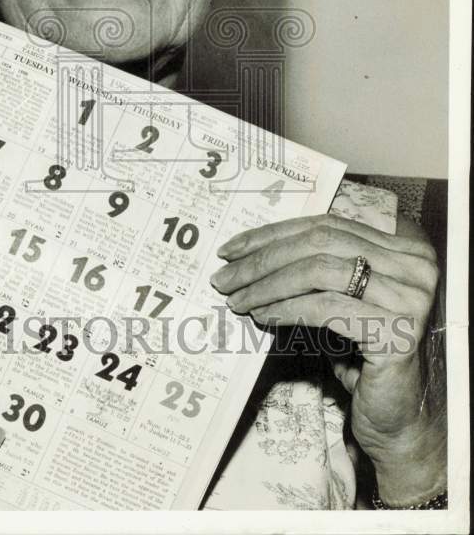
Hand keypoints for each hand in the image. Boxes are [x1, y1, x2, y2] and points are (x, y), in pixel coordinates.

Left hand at [210, 212, 445, 503]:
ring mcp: (410, 298)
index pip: (325, 225)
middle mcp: (415, 265)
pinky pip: (324, 309)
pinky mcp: (397, 332)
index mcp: (403, 246)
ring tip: (237, 300)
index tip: (232, 248)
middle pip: (319, 244)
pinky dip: (285, 309)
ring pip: (318, 272)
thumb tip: (247, 250)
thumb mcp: (339, 297)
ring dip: (267, 286)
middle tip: (224, 276)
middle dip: (263, 259)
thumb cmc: (361, 352)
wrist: (397, 414)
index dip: (274, 234)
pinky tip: (262, 318)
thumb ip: (313, 264)